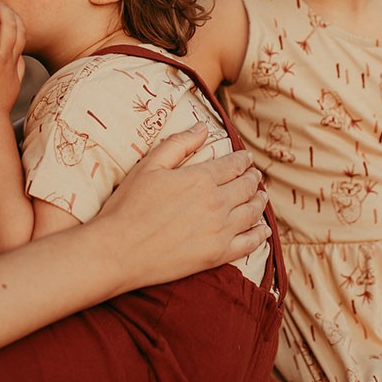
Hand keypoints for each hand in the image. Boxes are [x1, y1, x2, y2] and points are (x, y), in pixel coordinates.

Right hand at [98, 123, 269, 286]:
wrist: (118, 251)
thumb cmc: (128, 205)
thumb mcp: (149, 165)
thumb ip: (179, 144)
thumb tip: (202, 126)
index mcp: (201, 179)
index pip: (233, 165)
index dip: (242, 159)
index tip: (246, 157)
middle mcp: (216, 203)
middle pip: (246, 187)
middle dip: (253, 179)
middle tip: (256, 176)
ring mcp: (219, 230)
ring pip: (251, 213)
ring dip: (259, 202)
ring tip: (262, 197)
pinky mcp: (217, 255)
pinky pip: (249, 243)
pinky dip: (259, 234)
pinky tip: (263, 230)